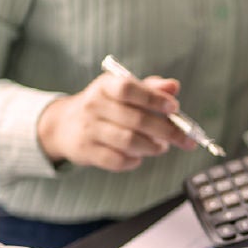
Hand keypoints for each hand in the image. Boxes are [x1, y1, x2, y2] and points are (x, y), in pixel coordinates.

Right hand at [37, 72, 195, 170]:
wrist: (64, 125)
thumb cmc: (104, 107)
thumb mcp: (122, 91)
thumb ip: (150, 89)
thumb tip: (173, 87)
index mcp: (105, 86)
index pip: (129, 89)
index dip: (153, 98)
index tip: (174, 108)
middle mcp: (93, 106)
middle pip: (136, 120)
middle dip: (166, 131)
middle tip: (184, 139)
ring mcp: (88, 130)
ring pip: (128, 142)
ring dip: (151, 147)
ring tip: (160, 147)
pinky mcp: (86, 151)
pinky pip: (116, 160)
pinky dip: (133, 161)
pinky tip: (138, 157)